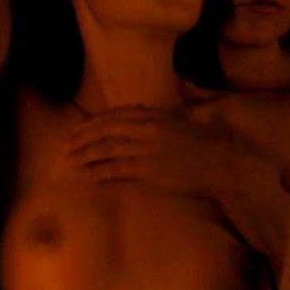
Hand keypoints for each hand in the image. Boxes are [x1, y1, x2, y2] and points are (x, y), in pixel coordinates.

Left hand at [67, 106, 270, 198]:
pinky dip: (101, 172)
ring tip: (73, 160)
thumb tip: (140, 113)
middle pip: (106, 130)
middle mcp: (147, 130)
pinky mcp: (148, 171)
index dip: (95, 121)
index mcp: (155, 116)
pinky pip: (117, 170)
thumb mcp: (181, 121)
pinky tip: (91, 176)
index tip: (81, 127)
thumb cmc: (206, 144)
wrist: (221, 163)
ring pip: (107, 149)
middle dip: (84, 137)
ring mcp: (147, 150)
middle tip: (68, 145)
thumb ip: (158, 118)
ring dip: (87, 155)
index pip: (116, 115)